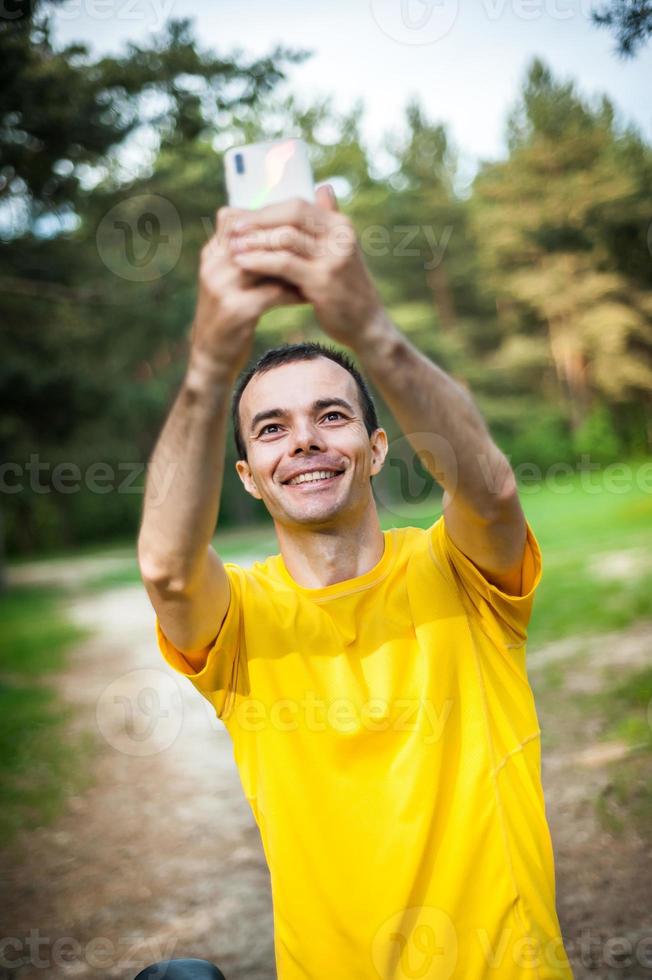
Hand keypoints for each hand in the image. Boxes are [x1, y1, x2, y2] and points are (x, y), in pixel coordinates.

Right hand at [189, 206, 304, 380]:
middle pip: (255, 236)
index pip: (239, 218)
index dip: (270, 219)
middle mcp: (213, 265)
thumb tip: (283, 230)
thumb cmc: (230, 316)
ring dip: (294, 264)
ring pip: (266, 261)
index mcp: (212, 253)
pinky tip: (309, 296)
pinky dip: (293, 293)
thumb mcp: (232, 281)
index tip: (300, 225)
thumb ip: (250, 256)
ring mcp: (221, 287)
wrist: (211, 358)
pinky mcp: (235, 311)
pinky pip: (272, 293)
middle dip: (287, 239)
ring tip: (318, 266)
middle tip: (316, 241)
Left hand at [224, 186, 383, 347]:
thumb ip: (328, 221)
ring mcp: (334, 258)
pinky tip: (243, 263)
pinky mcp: (323, 281)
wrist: (365, 323)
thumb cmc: (345, 288)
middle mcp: (340, 236)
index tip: (242, 217)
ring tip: (232, 245)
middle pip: (292, 214)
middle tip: (233, 228)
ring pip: (286, 238)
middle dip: (258, 220)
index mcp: (341, 225)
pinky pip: (284, 264)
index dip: (267, 210)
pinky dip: (260, 261)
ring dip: (256, 240)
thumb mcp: (340, 249)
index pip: (298, 205)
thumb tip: (322, 187)